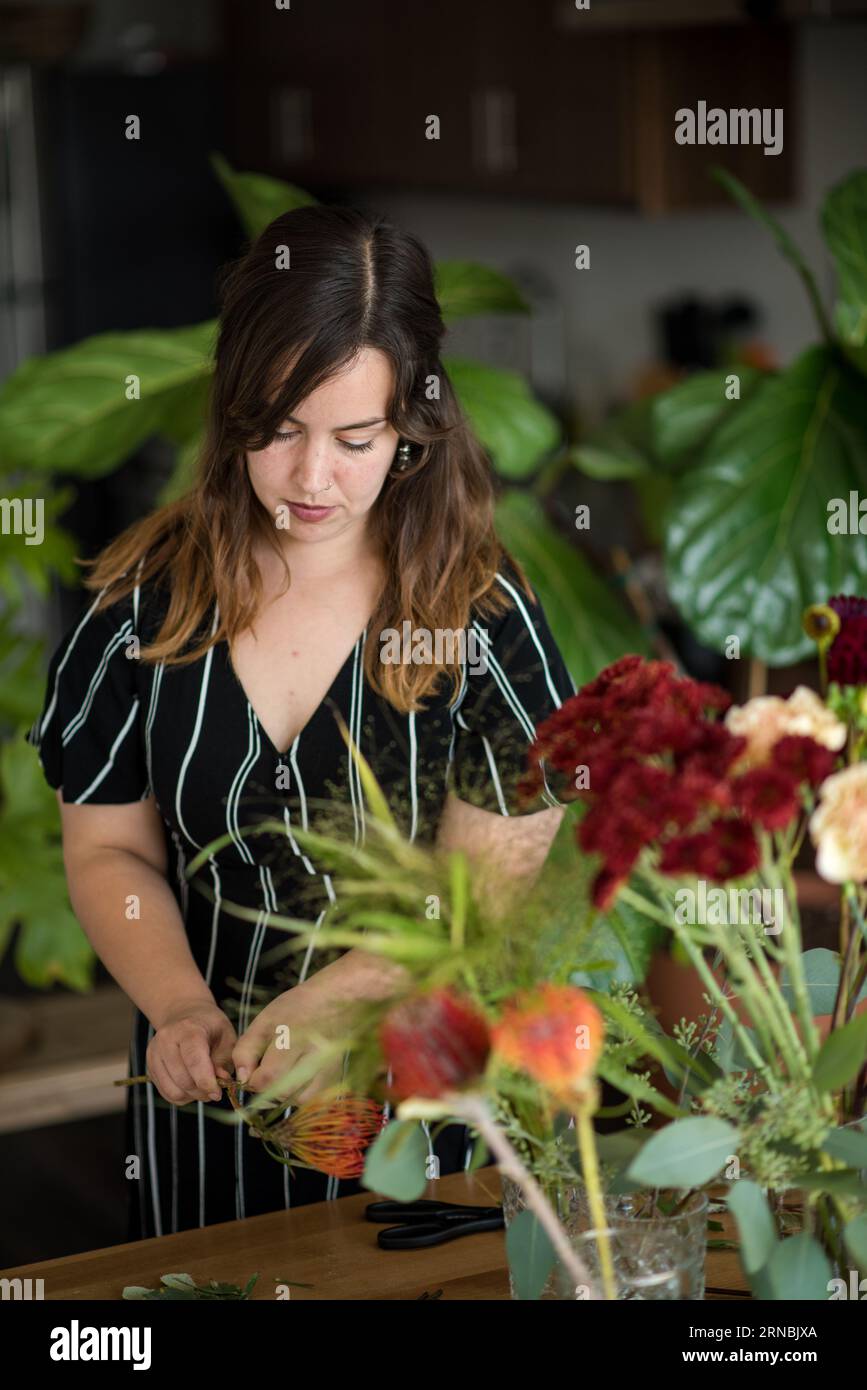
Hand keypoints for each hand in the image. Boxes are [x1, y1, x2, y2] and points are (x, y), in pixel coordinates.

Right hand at [147, 998, 237, 1104]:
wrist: (184, 1014)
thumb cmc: (210, 1027)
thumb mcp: (226, 1036)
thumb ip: (225, 1060)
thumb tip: (221, 1081)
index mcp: (188, 1028)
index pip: (194, 1061)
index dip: (207, 1082)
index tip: (218, 1093)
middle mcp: (166, 1040)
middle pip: (184, 1080)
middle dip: (202, 1091)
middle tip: (214, 1089)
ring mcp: (155, 1053)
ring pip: (173, 1091)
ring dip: (192, 1096)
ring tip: (203, 1087)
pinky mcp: (150, 1066)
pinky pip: (166, 1093)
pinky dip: (182, 1096)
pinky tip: (191, 1085)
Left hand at [232, 983, 342, 1103]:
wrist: (335, 999)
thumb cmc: (296, 1007)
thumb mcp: (264, 1021)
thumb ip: (247, 1049)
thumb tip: (243, 1079)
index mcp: (292, 1039)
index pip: (266, 1078)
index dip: (253, 1081)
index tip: (252, 1071)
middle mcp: (313, 1056)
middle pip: (282, 1092)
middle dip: (266, 1088)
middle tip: (265, 1073)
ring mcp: (328, 1068)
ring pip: (298, 1100)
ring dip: (283, 1095)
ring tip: (281, 1076)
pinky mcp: (336, 1076)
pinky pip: (313, 1099)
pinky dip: (300, 1095)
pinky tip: (296, 1080)